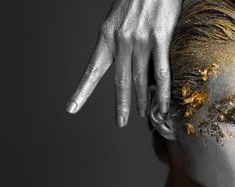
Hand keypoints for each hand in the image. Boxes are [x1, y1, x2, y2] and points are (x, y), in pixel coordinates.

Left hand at [66, 0, 180, 126]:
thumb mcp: (119, 18)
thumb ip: (120, 41)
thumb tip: (127, 64)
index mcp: (107, 36)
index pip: (92, 70)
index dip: (81, 91)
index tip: (71, 108)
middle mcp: (121, 40)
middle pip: (120, 81)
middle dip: (120, 104)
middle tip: (120, 122)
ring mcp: (140, 40)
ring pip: (140, 79)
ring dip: (142, 100)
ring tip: (143, 114)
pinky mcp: (160, 38)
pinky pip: (161, 71)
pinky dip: (162, 92)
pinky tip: (163, 104)